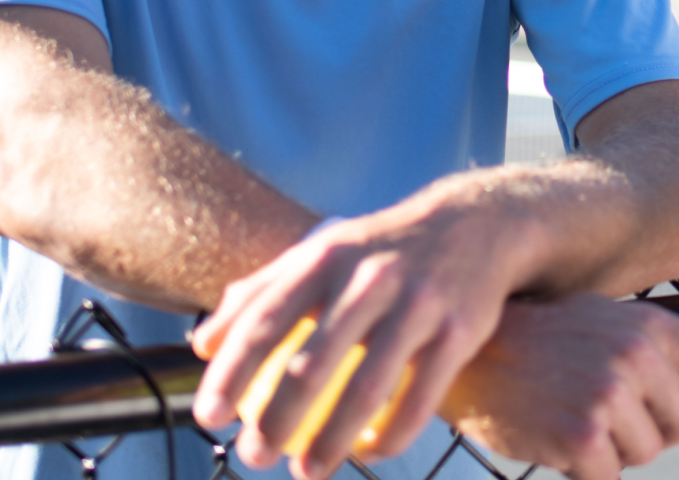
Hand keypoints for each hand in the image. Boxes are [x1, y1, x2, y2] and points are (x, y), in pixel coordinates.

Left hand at [191, 194, 538, 479]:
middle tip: (252, 455)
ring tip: (305, 472)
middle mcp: (372, 275)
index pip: (267, 317)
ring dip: (331, 440)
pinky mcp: (460, 328)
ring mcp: (419, 301)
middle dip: (275, 419)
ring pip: (369, 387)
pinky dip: (392, 435)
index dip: (231, 370)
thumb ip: (264, 288)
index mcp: (330, 255)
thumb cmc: (381, 247)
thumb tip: (202, 343)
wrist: (476, 223)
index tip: (208, 416)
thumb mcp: (325, 248)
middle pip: (313, 361)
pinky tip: (370, 455)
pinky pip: (422, 397)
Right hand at [441, 294, 678, 479]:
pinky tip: (558, 435)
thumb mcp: (601, 317)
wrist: (473, 354)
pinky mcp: (585, 436)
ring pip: (648, 453)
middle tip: (610, 411)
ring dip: (616, 448)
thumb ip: (650, 343)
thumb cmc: (538, 337)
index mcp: (647, 323)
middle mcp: (635, 354)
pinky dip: (586, 469)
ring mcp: (610, 394)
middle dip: (655, 428)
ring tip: (575, 413)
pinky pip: (610, 477)